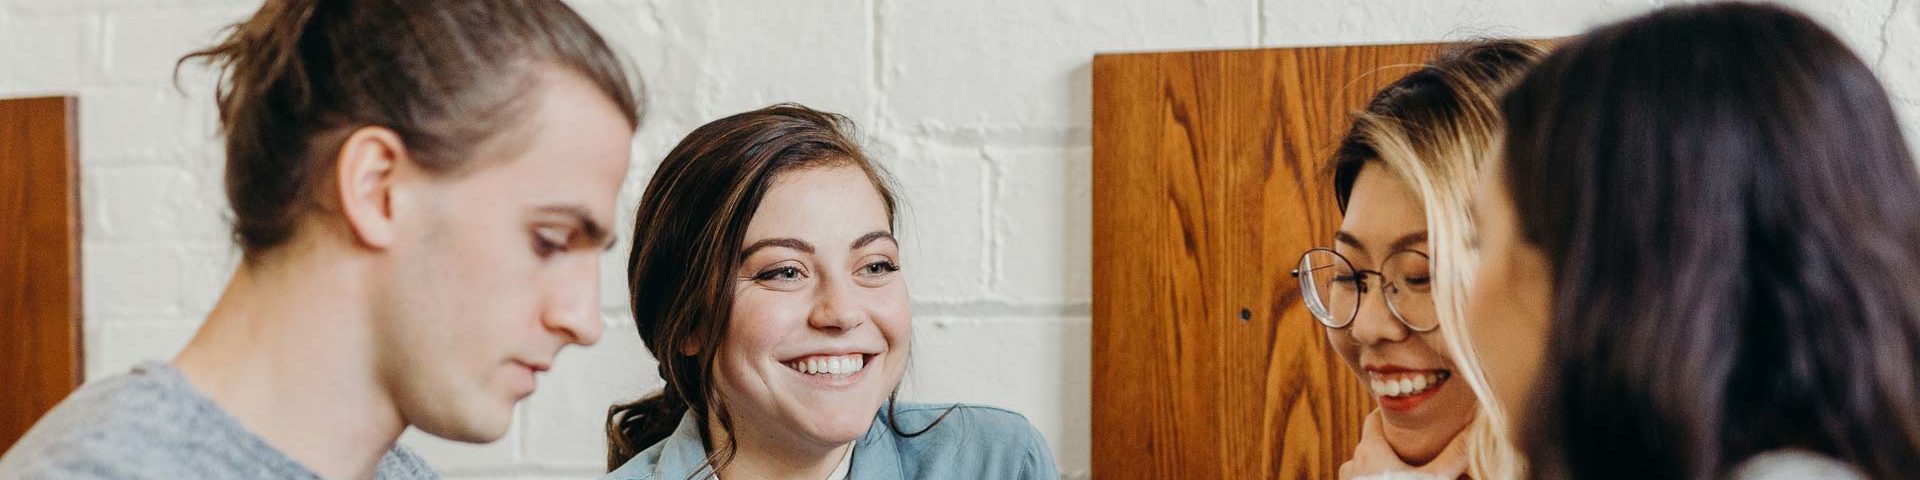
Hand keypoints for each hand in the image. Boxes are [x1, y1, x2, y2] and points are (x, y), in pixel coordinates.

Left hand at [1339, 410, 1469, 479]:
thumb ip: (1455, 455)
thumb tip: (1477, 427)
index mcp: (1370, 450)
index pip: (1373, 419)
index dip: (1387, 414)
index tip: (1403, 414)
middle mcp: (1353, 463)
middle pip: (1371, 444)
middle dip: (1390, 444)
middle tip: (1411, 446)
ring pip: (1364, 466)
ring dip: (1381, 465)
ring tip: (1403, 469)